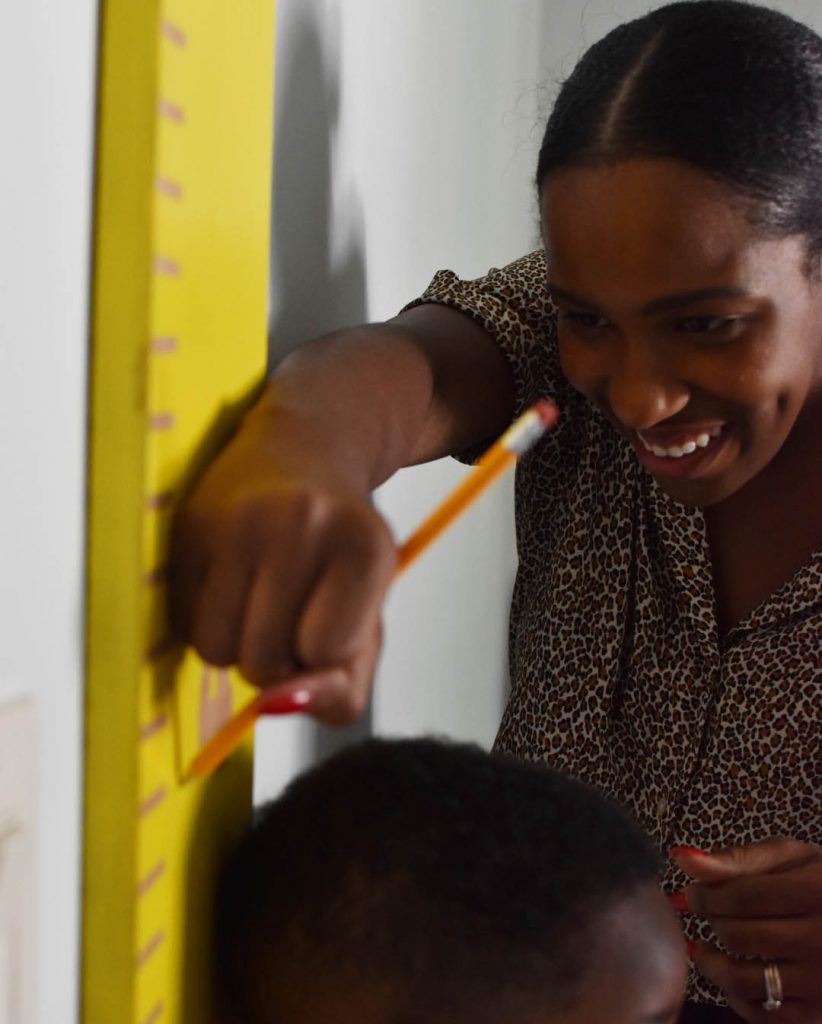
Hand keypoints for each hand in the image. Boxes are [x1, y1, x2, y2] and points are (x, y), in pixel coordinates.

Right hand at [169, 419, 397, 724]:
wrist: (301, 454)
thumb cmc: (337, 553)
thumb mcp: (368, 619)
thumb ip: (343, 689)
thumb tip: (273, 708)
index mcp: (366, 548)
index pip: (327, 653)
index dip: (323, 654)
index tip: (329, 622)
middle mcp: (303, 524)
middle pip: (264, 663)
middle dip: (277, 658)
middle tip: (293, 610)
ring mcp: (239, 521)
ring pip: (216, 651)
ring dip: (236, 644)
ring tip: (261, 596)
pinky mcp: (190, 525)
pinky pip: (182, 625)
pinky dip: (207, 621)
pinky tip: (233, 580)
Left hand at [672, 839, 821, 1022]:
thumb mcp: (792, 859)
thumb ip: (738, 859)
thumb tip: (681, 858)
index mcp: (817, 892)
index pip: (740, 897)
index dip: (705, 895)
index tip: (691, 894)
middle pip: (738, 936)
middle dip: (710, 924)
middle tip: (706, 916)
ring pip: (743, 980)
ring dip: (712, 964)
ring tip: (704, 950)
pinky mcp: (820, 1015)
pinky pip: (764, 1015)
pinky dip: (737, 999)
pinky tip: (732, 978)